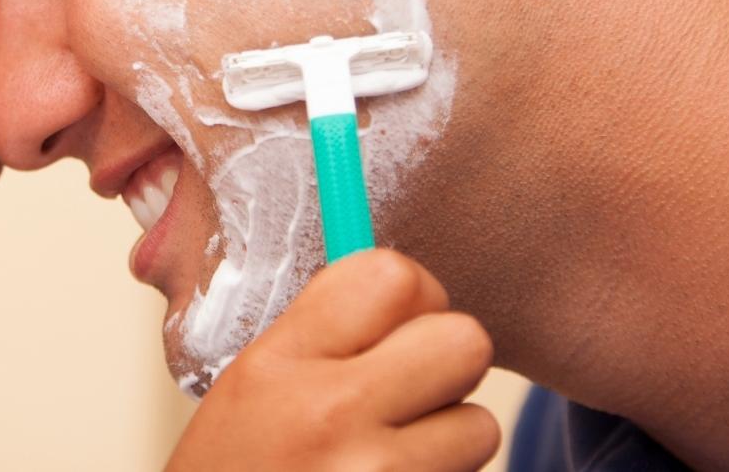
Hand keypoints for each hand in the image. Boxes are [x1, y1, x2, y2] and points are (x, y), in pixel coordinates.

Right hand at [165, 249, 499, 471]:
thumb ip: (321, 336)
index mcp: (279, 365)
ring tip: (386, 463)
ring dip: (448, 444)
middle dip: (446, 366)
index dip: (413, 297)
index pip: (394, 276)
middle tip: (407, 394)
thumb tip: (407, 287)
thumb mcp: (249, 392)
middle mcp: (329, 416)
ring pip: (479, 426)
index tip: (395, 326)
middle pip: (464, 340)